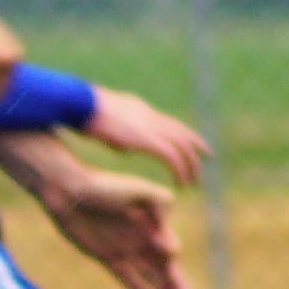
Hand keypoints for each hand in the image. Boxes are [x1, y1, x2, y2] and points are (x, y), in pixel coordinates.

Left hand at [31, 162, 192, 288]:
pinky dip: (136, 286)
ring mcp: (124, 247)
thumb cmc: (105, 186)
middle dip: (177, 284)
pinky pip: (125, 275)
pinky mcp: (106, 255)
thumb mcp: (138, 189)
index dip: (168, 250)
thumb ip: (160, 201)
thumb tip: (165, 226)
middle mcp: (141, 237)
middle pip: (165, 266)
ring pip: (150, 274)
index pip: (169, 245)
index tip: (163, 248)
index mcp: (152, 221)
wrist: (70, 191)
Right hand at [84, 82, 209, 189]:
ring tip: (194, 182)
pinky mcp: (146, 138)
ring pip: (182, 146)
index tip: (195, 144)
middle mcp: (150, 116)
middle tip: (207, 158)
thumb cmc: (84, 114)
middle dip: (196, 145)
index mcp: (141, 110)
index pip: (170, 122)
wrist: (80, 104)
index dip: (185, 134)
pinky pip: (172, 156)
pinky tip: (181, 184)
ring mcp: (149, 126)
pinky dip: (179, 170)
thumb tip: (126, 146)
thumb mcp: (107, 123)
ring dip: (190, 165)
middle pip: (182, 131)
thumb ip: (121, 134)